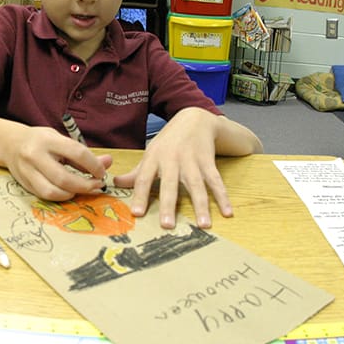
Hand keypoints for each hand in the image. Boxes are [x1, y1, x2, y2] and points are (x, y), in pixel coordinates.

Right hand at [3, 126, 111, 200]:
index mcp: (47, 140)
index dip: (94, 165)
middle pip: (64, 178)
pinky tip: (69, 191)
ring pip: (52, 191)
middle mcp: (35, 155)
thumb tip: (108, 162)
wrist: (10, 144)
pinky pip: (45, 196)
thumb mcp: (61, 140)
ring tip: (82, 189)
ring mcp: (27, 171)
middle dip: (85, 185)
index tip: (101, 172)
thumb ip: (83, 153)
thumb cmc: (40, 141)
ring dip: (72, 194)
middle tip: (97, 185)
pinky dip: (60, 196)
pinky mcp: (24, 184)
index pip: (77, 153)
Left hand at [114, 108, 230, 228]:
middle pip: (170, 184)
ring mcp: (192, 160)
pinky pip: (216, 180)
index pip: (144, 179)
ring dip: (200, 205)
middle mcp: (172, 159)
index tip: (137, 213)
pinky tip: (228, 212)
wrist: (194, 118)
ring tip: (203, 225)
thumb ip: (136, 172)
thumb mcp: (150, 154)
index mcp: (154, 158)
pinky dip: (223, 196)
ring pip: (196, 184)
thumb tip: (115, 183)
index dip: (140, 195)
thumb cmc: (169, 141)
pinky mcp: (208, 161)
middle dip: (168, 204)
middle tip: (167, 225)